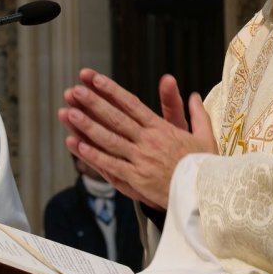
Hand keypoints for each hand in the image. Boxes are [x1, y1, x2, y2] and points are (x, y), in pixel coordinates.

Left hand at [58, 69, 215, 209]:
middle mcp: (148, 141)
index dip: (111, 91)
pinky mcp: (136, 178)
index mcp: (162, 128)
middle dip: (93, 103)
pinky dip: (92, 155)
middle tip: (75, 90)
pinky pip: (110, 165)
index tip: (95, 79)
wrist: (205, 194)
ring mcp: (141, 160)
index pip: (132, 104)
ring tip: (68, 112)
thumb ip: (197, 113)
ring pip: (109, 139)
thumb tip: (194, 95)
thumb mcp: (205, 136)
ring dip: (86, 125)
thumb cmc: (204, 166)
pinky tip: (76, 145)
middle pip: (116, 118)